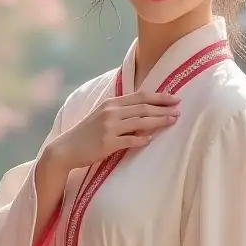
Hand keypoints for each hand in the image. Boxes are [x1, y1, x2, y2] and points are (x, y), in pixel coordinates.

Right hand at [47, 91, 180, 170]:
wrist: (66, 148)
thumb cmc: (86, 133)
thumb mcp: (101, 116)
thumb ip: (120, 111)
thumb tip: (142, 111)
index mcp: (111, 103)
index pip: (140, 96)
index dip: (159, 96)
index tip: (175, 98)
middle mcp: (111, 112)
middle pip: (143, 107)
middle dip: (163, 108)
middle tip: (179, 109)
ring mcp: (109, 127)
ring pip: (140, 122)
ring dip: (159, 121)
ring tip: (173, 121)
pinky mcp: (108, 143)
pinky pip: (130, 140)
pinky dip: (142, 139)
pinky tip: (151, 139)